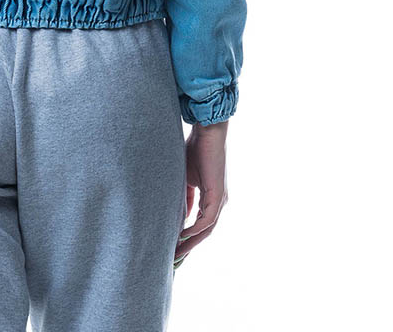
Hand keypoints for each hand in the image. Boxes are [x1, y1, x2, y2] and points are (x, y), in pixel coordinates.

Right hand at [175, 120, 228, 267]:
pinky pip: (208, 221)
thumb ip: (184, 197)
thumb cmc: (195, 150)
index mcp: (211, 198)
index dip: (187, 237)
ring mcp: (220, 201)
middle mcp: (218, 203)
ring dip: (192, 243)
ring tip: (176, 253)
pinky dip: (195, 230)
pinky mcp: (218, 196)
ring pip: (207, 230)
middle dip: (189, 246)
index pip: (199, 224)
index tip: (172, 246)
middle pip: (204, 232)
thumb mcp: (185, 178)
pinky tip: (182, 236)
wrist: (207, 133)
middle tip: (174, 259)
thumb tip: (178, 214)